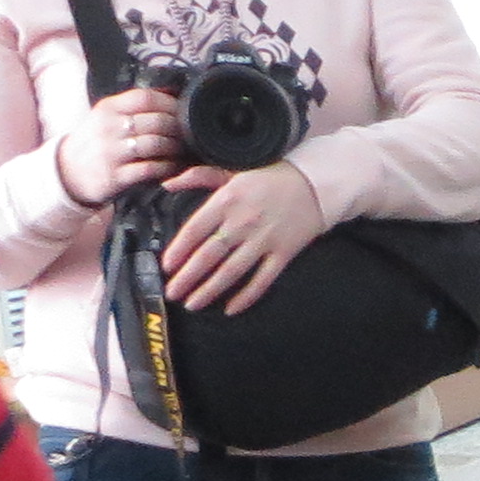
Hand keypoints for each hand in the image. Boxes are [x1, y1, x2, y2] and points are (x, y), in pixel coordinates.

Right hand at [53, 87, 186, 208]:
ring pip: (155, 144)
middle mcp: (109, 128)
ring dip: (175, 148)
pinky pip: (149, 169)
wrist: (68, 170)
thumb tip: (171, 91)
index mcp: (109, 108)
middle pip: (156, 121)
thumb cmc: (96, 141)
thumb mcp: (107, 116)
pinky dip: (166, 168)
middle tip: (190, 133)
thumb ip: (134, 105)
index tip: (185, 110)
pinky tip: (173, 167)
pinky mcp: (115, 176)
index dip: (171, 103)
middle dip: (178, 127)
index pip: (146, 98)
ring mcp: (111, 153)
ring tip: (183, 150)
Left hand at [157, 162, 327, 313]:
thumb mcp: (231, 171)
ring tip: (193, 304)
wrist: (312, 184)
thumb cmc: (268, 178)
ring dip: (210, 290)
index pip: (195, 230)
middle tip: (172, 293)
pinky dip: (246, 296)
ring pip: (232, 271)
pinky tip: (231, 309)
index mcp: (226, 200)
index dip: (178, 250)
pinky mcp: (283, 253)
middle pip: (209, 255)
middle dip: (188, 277)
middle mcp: (243, 222)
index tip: (167, 267)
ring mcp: (264, 240)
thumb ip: (198, 177)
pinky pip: (262, 280)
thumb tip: (167, 184)